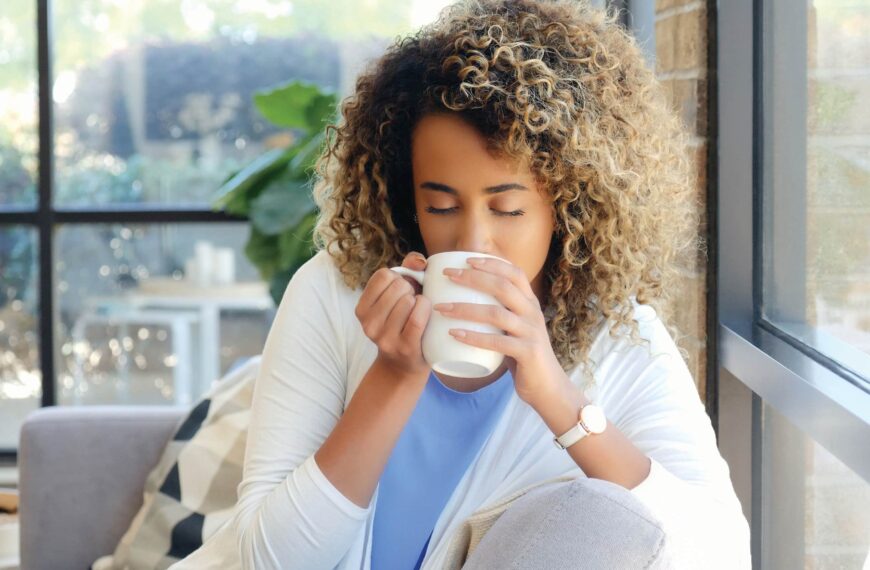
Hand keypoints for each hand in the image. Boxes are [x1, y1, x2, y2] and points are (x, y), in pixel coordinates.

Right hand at [355, 251, 432, 381]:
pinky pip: (418, 318)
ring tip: (417, 312)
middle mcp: (368, 324)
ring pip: (408, 301)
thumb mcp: (399, 294)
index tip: (401, 291)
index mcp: (362, 309)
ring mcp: (385, 337)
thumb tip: (420, 263)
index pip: (383, 276)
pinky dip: (425, 309)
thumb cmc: (405, 320)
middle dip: (410, 290)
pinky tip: (427, 314)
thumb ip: (409, 268)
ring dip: (419, 301)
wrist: (405, 363)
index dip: (398, 278)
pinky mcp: (404, 347)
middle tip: (411, 304)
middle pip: (398, 286)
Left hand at [432, 257, 565, 404]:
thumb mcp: (516, 328)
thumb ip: (501, 313)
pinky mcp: (527, 353)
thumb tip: (466, 299)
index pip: (514, 273)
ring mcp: (531, 332)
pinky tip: (454, 334)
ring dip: (465, 308)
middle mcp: (532, 313)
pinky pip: (498, 342)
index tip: (467, 259)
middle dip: (473, 278)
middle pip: (502, 287)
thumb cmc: (524, 355)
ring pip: (496, 314)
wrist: (547, 386)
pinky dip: (474, 337)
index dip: (492, 263)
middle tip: (447, 275)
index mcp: (530, 303)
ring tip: (441, 308)